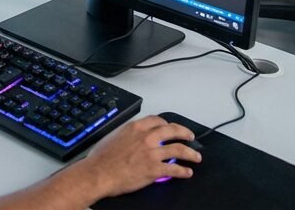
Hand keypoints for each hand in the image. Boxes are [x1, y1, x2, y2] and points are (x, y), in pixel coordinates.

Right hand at [70, 116, 201, 197]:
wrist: (98, 173)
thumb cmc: (101, 158)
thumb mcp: (113, 137)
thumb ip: (128, 135)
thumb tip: (132, 138)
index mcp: (136, 127)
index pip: (158, 120)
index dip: (167, 124)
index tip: (171, 127)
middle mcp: (147, 138)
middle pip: (173, 131)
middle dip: (185, 133)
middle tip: (190, 137)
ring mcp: (152, 153)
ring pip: (179, 150)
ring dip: (191, 153)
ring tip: (196, 156)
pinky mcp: (155, 169)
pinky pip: (175, 169)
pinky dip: (183, 171)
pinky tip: (187, 172)